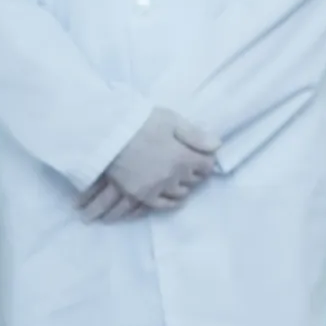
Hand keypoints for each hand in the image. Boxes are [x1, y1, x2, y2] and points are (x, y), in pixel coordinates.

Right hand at [77, 109, 219, 218]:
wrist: (108, 134)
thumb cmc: (139, 122)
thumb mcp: (170, 120)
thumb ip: (195, 134)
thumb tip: (217, 145)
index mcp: (183, 156)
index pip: (207, 165)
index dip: (207, 159)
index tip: (204, 155)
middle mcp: (173, 176)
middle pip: (194, 179)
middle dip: (195, 172)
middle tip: (192, 166)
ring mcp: (157, 187)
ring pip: (180, 193)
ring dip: (184, 186)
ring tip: (182, 180)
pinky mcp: (140, 194)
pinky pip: (161, 205)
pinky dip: (170, 203)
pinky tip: (173, 198)